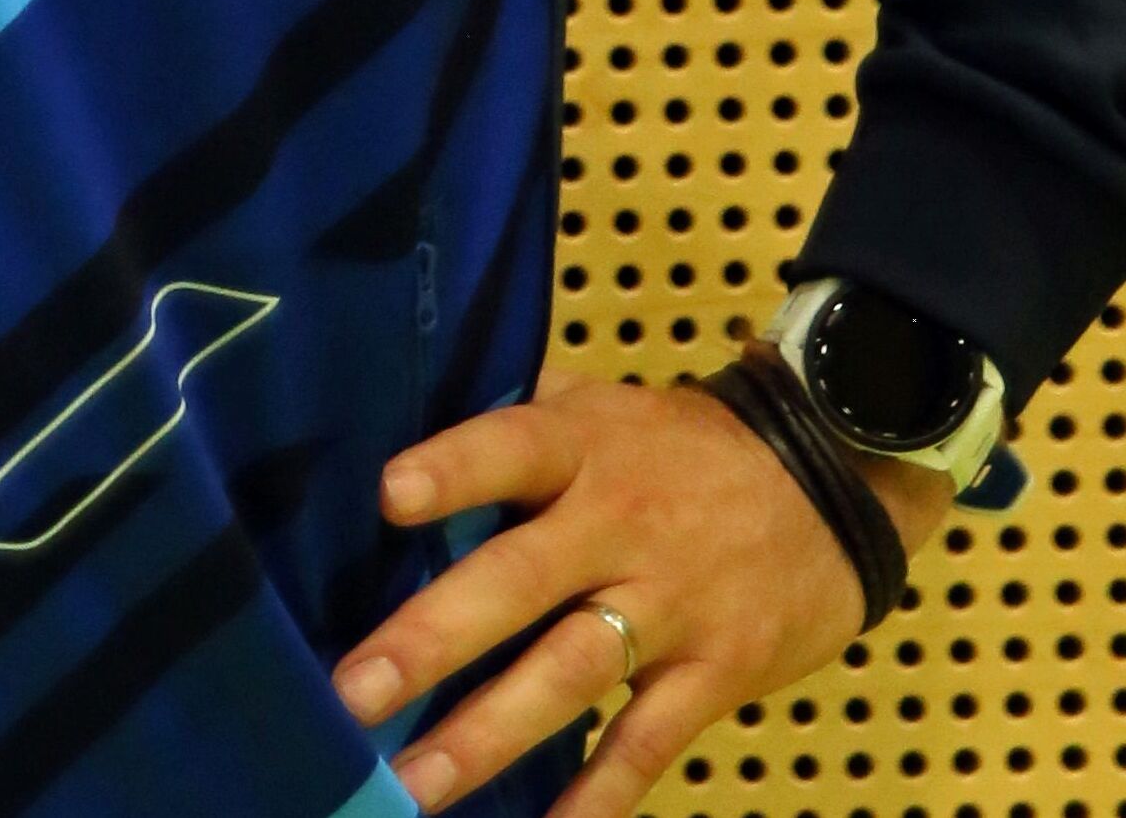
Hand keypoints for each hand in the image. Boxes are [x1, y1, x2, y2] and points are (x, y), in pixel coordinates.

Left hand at [327, 367, 953, 814]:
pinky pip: (648, 742)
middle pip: (520, 579)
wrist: (830, 483)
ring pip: (568, 674)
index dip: (455, 470)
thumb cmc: (678, 446)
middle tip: (353, 692)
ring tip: (412, 785)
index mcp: (583, 446)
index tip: (390, 497)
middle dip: (434, 638)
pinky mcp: (716, 671)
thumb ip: (519, 415)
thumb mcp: (603, 405)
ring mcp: (670, 604)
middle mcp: (619, 524)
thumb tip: (406, 405)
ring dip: (487, 734)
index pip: (510, 448)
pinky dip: (599, 794)